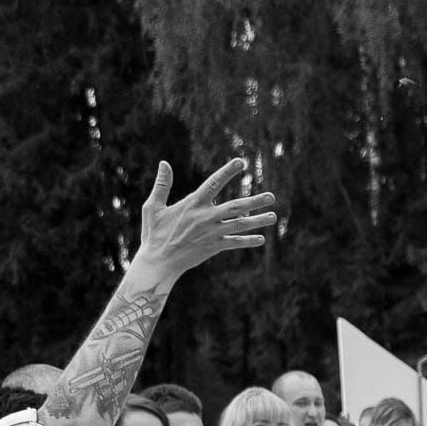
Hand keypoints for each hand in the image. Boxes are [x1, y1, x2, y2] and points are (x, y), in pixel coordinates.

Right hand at [129, 159, 275, 287]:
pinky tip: (261, 239)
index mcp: (192, 204)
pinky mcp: (214, 247)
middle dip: (254, 201)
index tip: (241, 163)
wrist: (159, 262)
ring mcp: (212, 233)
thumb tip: (164, 163)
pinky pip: (235, 243)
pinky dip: (248, 241)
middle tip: (271, 197)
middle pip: (235, 206)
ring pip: (239, 225)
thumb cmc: (154, 233)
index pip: (213, 183)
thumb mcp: (153, 207)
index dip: (227, 172)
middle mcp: (206, 217)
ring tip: (273, 216)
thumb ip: (162, 185)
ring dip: (258, 220)